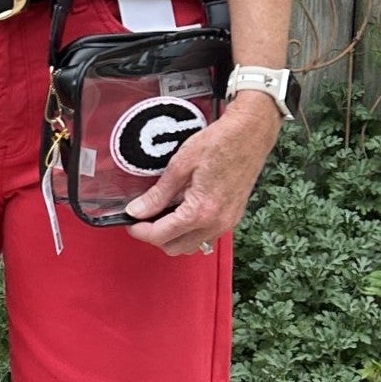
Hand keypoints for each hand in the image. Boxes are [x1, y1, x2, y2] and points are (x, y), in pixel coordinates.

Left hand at [121, 94, 281, 255]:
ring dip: (173, 236)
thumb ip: (157, 194)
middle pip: (175, 248)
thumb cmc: (219, 143)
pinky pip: (206, 235)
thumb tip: (137, 210)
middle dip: (155, 236)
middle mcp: (216, 224)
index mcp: (200, 212)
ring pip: (191, 246)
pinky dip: (190, 230)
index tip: (130, 221)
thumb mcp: (180, 165)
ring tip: (164, 212)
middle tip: (144, 216)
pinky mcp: (233, 218)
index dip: (140, 230)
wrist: (250, 133)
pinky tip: (184, 208)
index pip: (161, 235)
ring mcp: (227, 223)